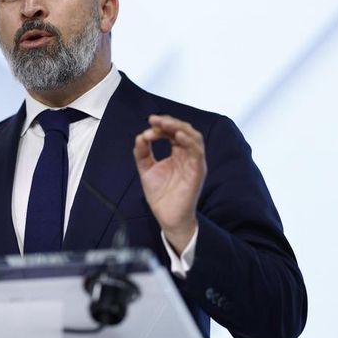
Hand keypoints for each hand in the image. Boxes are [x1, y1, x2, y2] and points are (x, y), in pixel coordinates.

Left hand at [133, 114, 206, 254]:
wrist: (167, 217)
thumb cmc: (161, 195)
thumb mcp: (146, 169)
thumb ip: (142, 153)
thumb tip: (140, 136)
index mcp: (178, 154)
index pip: (173, 133)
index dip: (162, 126)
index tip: (149, 123)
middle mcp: (188, 156)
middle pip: (184, 131)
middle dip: (170, 122)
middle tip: (155, 120)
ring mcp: (194, 163)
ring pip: (194, 138)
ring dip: (179, 128)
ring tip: (165, 124)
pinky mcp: (198, 171)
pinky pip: (197, 152)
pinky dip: (189, 142)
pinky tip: (177, 137)